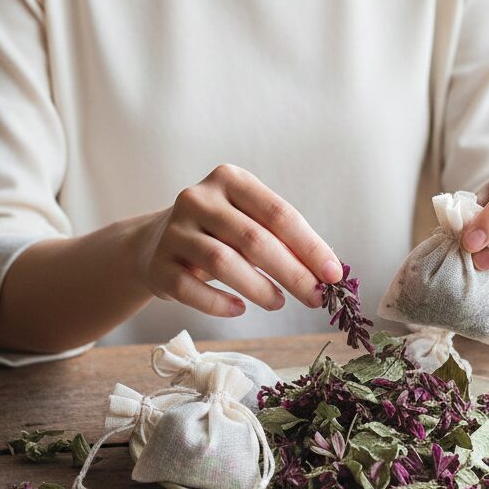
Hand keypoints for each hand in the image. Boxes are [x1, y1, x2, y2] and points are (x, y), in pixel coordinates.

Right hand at [137, 164, 343, 317]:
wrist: (154, 243)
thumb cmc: (219, 233)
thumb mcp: (249, 222)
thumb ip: (283, 240)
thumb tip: (327, 273)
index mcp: (230, 179)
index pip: (278, 213)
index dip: (310, 246)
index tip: (334, 274)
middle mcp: (198, 198)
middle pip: (254, 239)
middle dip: (292, 273)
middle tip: (316, 298)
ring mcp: (174, 231)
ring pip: (223, 263)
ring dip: (259, 288)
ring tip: (278, 303)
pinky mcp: (157, 264)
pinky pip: (191, 289)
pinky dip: (220, 304)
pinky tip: (239, 309)